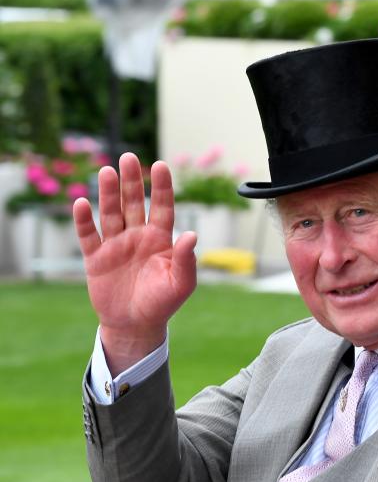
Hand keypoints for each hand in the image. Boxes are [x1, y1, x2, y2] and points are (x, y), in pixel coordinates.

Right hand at [73, 153, 196, 373]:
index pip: (162, 207)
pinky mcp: (95, 258)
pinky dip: (83, 220)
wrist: (136, 325)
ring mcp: (115, 245)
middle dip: (132, 181)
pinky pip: (88, 235)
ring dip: (108, 193)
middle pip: (134, 203)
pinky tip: (82, 203)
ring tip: (107, 171)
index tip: (160, 165)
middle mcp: (137, 236)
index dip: (161, 187)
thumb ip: (186, 259)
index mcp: (160, 239)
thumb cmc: (163, 303)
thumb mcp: (181, 283)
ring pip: (111, 213)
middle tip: (128, 157)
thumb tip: (192, 234)